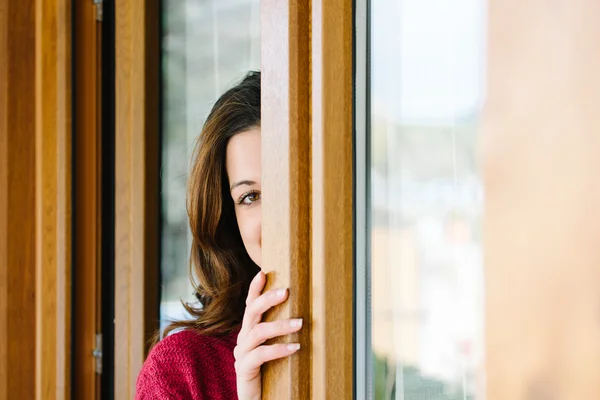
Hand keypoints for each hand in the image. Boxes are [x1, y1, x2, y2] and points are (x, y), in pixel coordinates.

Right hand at [234, 271, 302, 399]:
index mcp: (250, 330)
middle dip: (268, 299)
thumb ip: (281, 333)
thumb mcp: (276, 348)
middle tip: (286, 291)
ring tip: (300, 323)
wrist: (258, 398)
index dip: (255, 289)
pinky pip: (261, 355)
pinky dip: (279, 349)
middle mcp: (243, 338)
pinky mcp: (244, 368)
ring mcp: (241, 353)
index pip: (250, 305)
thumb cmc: (271, 372)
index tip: (263, 273)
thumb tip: (305, 314)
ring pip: (258, 331)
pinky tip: (295, 348)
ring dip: (280, 325)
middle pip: (251, 312)